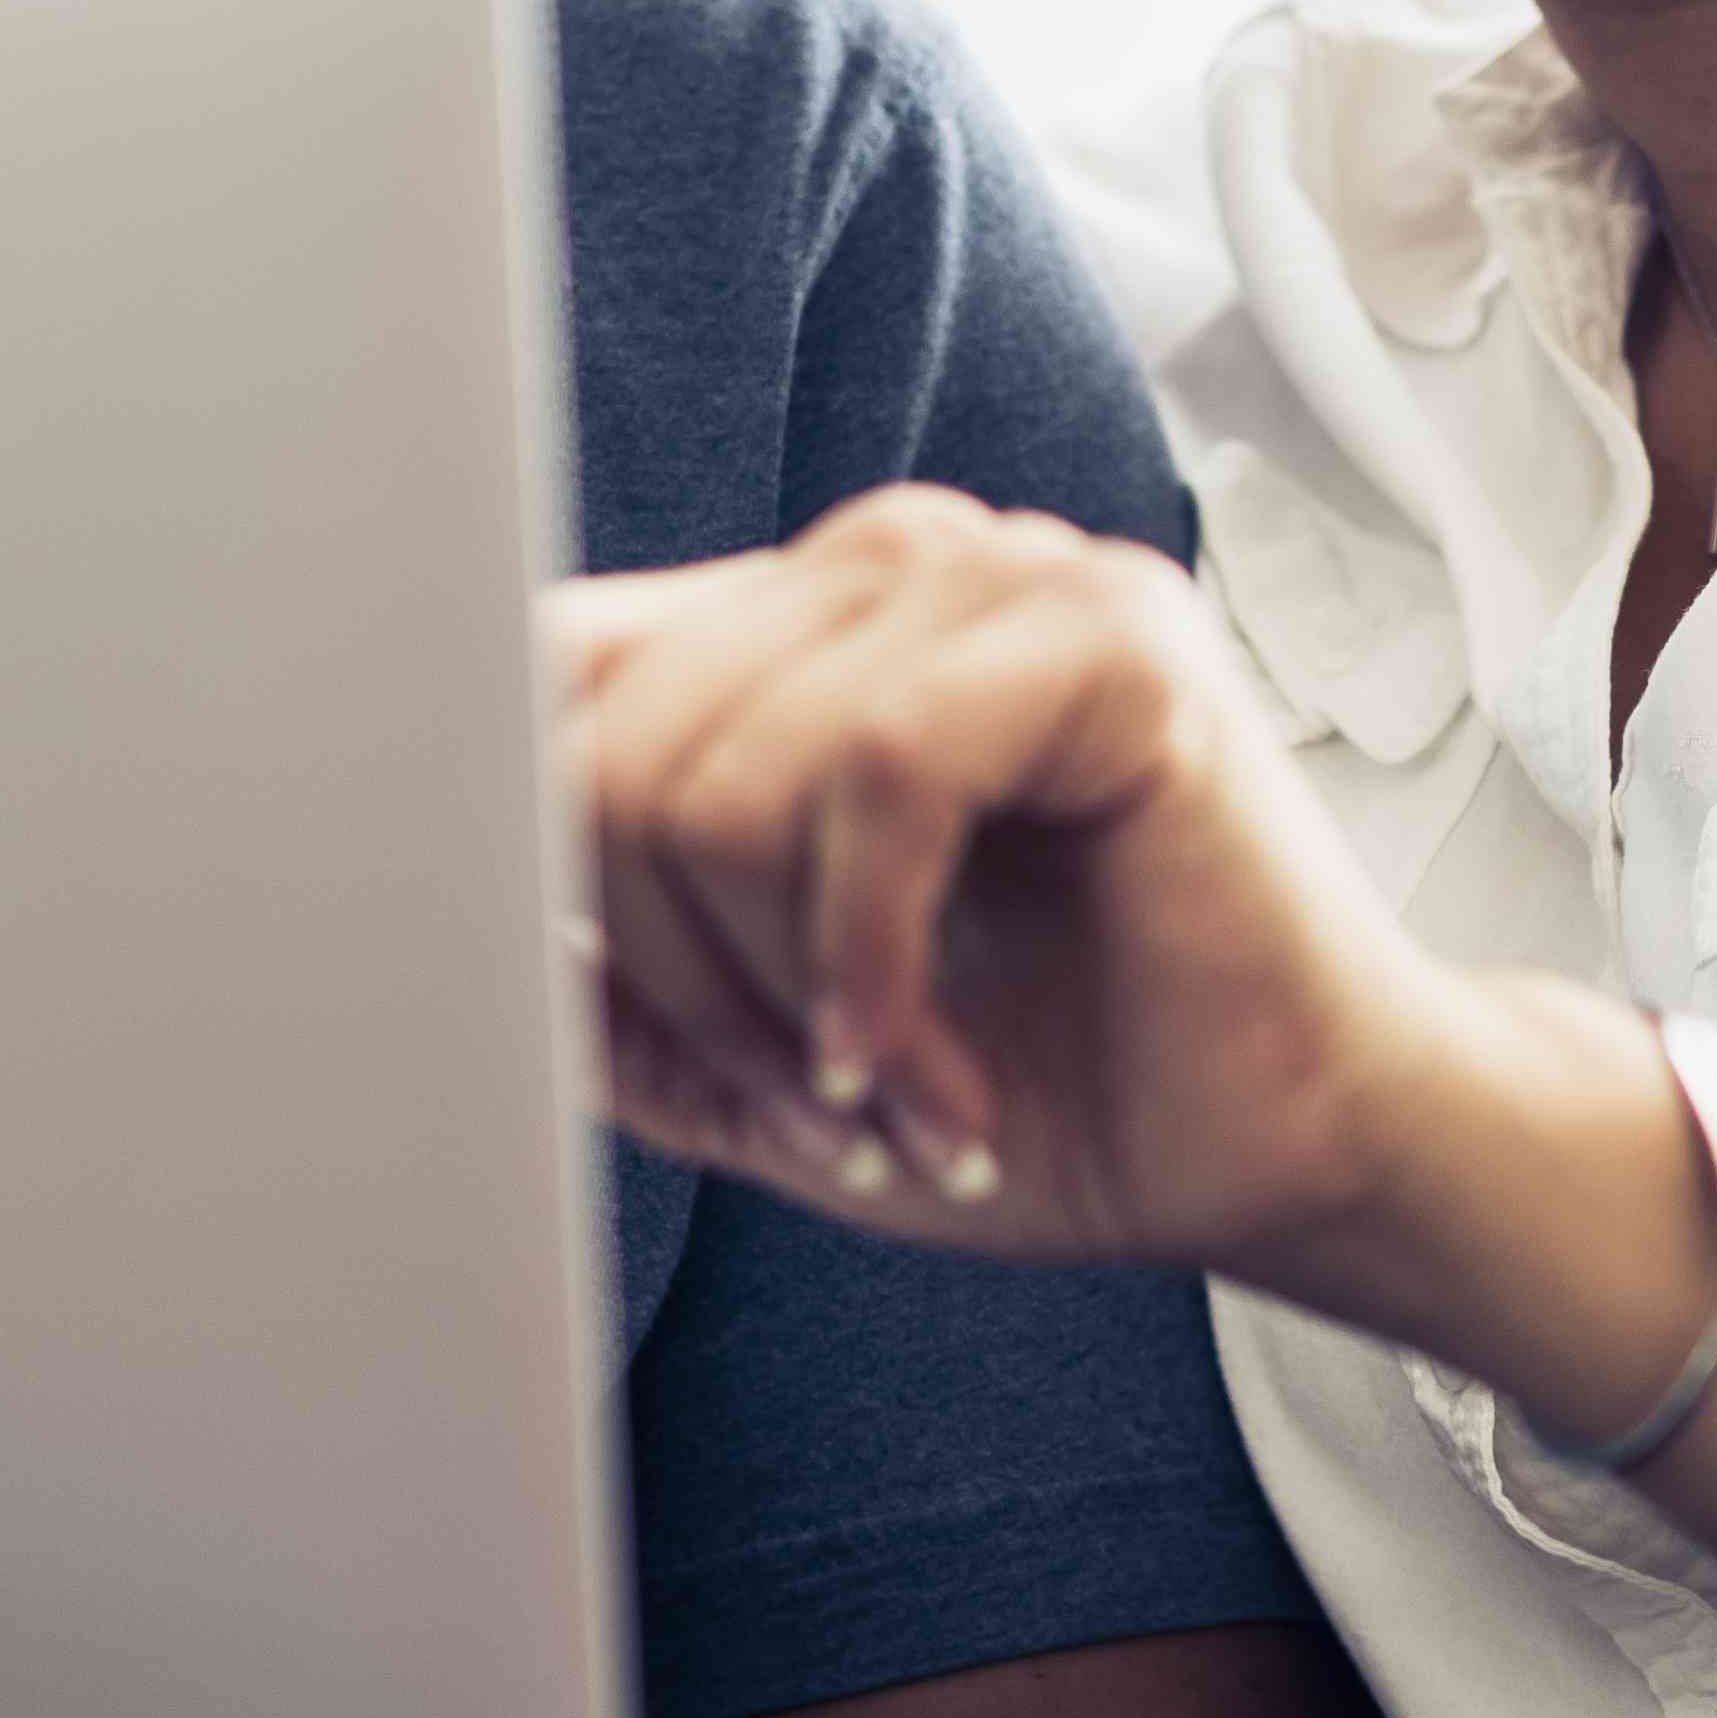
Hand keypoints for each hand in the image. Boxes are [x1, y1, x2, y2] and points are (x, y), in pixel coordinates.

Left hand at [554, 488, 1472, 1291]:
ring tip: (889, 1089)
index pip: (552, 669)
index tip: (614, 1025)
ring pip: (729, 774)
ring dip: (787, 996)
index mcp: (798, 623)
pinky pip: (876, 774)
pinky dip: (870, 963)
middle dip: (682, 981)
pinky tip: (920, 1064)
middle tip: (806, 1098)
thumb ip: (604, 978)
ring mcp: (1006, 576)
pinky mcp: (1108, 637)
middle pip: (611, 749)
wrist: (1283, 1152)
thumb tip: (433, 928)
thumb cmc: (1043, 1090)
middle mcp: (891, 564)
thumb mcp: (761, 1049)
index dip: (533, 862)